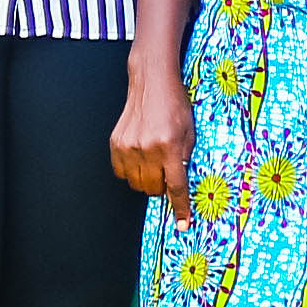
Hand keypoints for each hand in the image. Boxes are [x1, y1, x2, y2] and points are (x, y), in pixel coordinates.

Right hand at [108, 63, 191, 199]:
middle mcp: (147, 148)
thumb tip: (180, 185)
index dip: (180, 207)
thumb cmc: (175, 105)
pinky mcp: (116, 143)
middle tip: (167, 172)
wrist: (152, 82)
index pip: (176, 186)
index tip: (182, 223)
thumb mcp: (190, 132)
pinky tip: (139, 157)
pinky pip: (121, 173)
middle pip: (154, 189)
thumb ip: (184, 159)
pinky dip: (131, 171)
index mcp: (169, 146)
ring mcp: (128, 146)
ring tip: (153, 163)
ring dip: (147, 180)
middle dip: (162, 187)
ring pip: (137, 183)